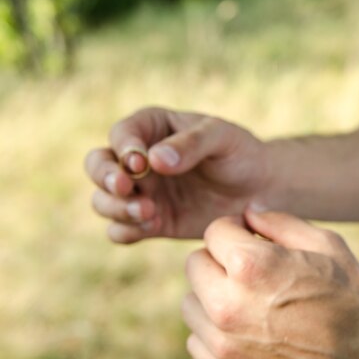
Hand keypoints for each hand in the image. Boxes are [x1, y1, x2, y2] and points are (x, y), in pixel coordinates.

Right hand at [85, 107, 270, 242]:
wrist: (260, 190)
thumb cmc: (240, 153)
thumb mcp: (223, 138)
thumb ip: (191, 144)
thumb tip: (154, 159)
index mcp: (153, 128)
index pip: (122, 134)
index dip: (124, 148)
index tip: (140, 163)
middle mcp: (139, 160)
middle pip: (98, 165)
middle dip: (105, 177)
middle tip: (126, 187)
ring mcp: (143, 192)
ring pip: (104, 200)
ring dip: (116, 207)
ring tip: (148, 212)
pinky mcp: (151, 222)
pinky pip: (122, 230)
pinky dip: (126, 230)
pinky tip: (150, 227)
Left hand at [182, 208, 358, 358]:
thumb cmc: (352, 302)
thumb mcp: (327, 245)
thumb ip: (280, 222)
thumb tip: (249, 214)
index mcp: (251, 267)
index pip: (214, 231)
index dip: (236, 229)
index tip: (252, 238)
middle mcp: (228, 306)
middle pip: (195, 263)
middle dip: (220, 258)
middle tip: (252, 267)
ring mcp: (224, 345)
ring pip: (191, 303)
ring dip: (212, 294)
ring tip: (248, 298)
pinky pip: (197, 340)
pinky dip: (215, 330)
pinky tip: (246, 327)